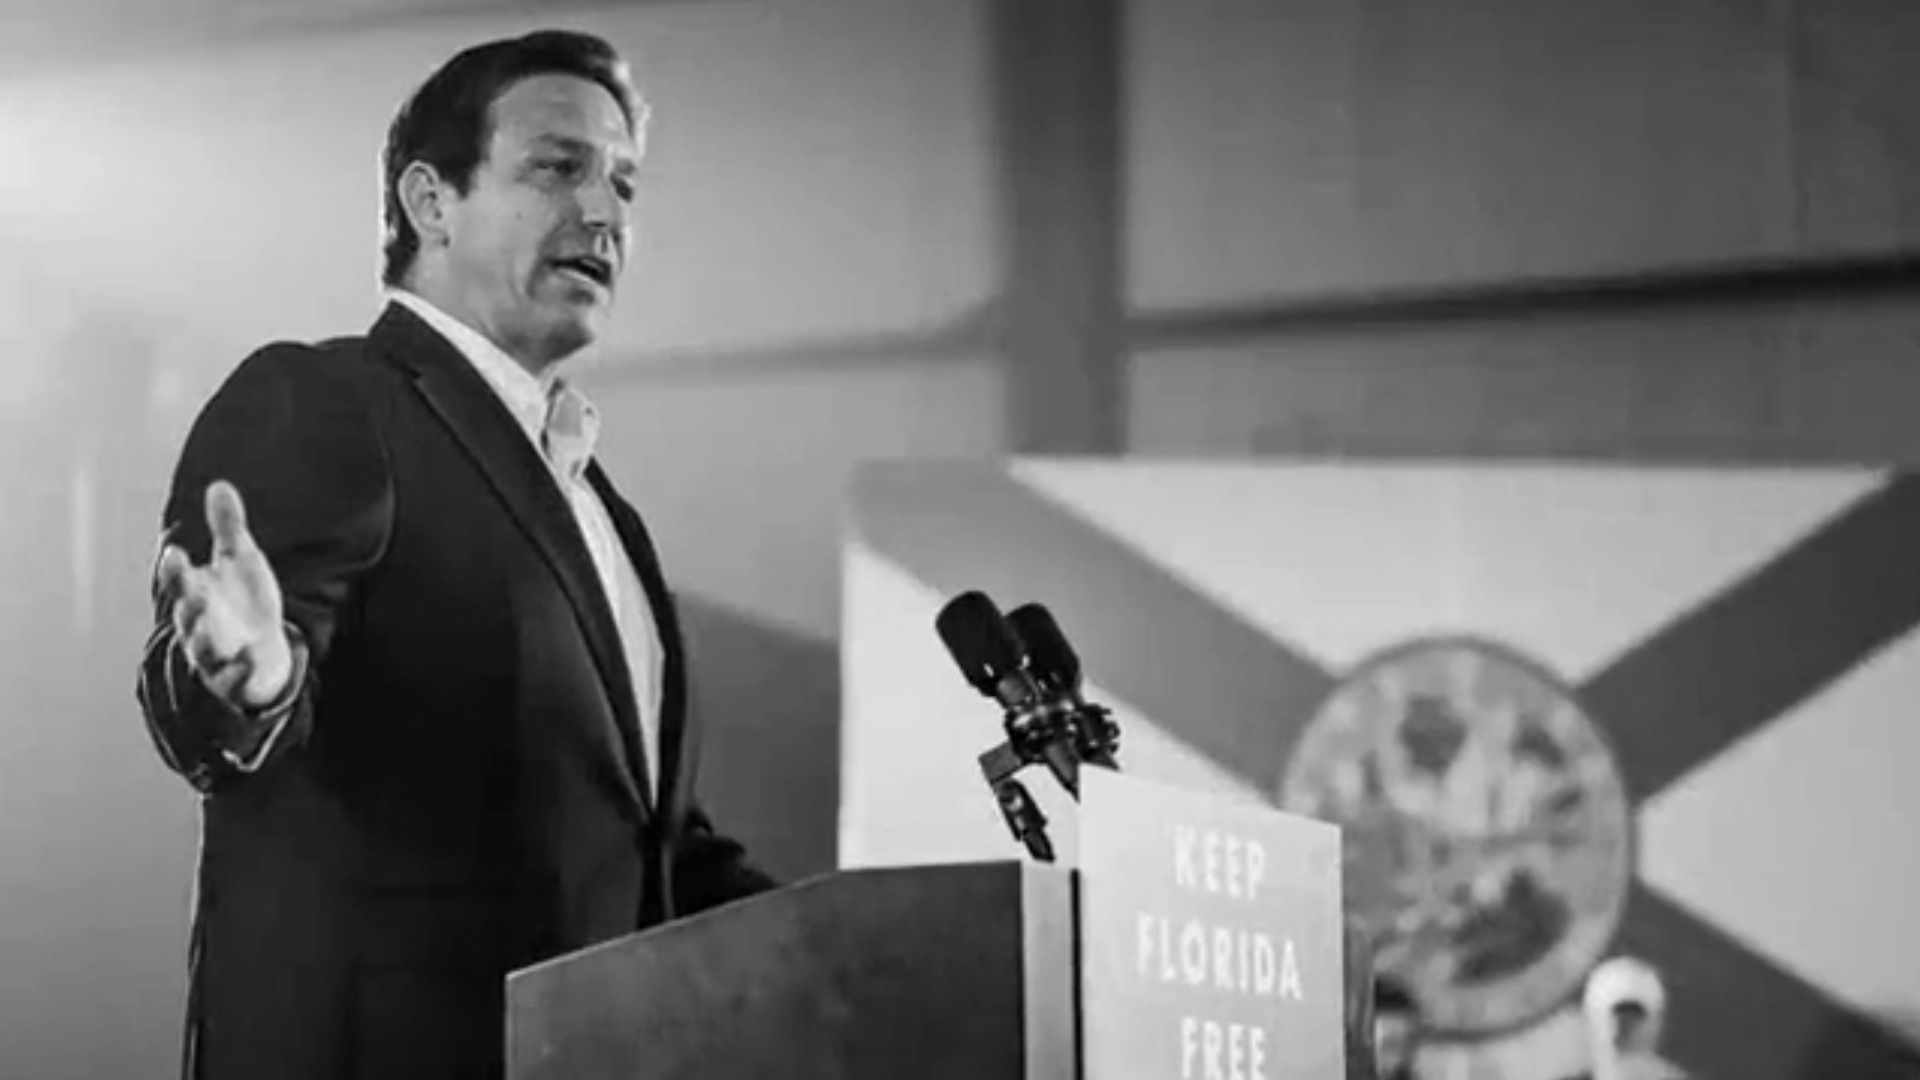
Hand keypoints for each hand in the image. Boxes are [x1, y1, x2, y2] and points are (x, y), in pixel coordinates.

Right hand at [155, 481, 292, 709]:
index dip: (175, 568)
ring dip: (202, 638)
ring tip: (207, 627)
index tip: (175, 552)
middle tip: (190, 589)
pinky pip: (232, 678)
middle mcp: (200, 624)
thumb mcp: (240, 560)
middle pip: (187, 613)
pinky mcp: (233, 677)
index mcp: (198, 593)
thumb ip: (228, 526)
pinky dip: (235, 671)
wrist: (262, 652)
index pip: (180, 580)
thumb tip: (219, 485)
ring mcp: (215, 653)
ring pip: (202, 648)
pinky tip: (245, 659)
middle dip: (187, 601)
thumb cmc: (244, 601)